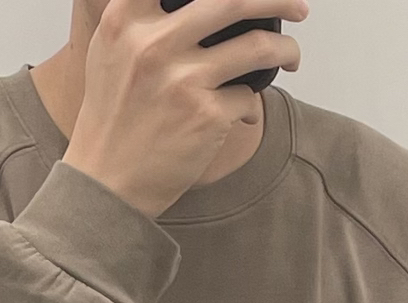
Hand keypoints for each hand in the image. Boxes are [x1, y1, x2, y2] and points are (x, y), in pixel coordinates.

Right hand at [63, 0, 307, 218]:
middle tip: (299, 6)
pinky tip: (242, 113)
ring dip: (286, 51)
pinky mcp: (206, 116)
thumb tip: (189, 2)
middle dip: (277, 0)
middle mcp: (154, 42)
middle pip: (233, 0)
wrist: (109, 178)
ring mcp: (183, 79)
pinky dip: (252, 105)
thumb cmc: (113, 115)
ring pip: (258, 47)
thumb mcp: (111, 49)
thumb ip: (141, 17)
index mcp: (127, 18)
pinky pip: (249, 98)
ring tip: (291, 57)